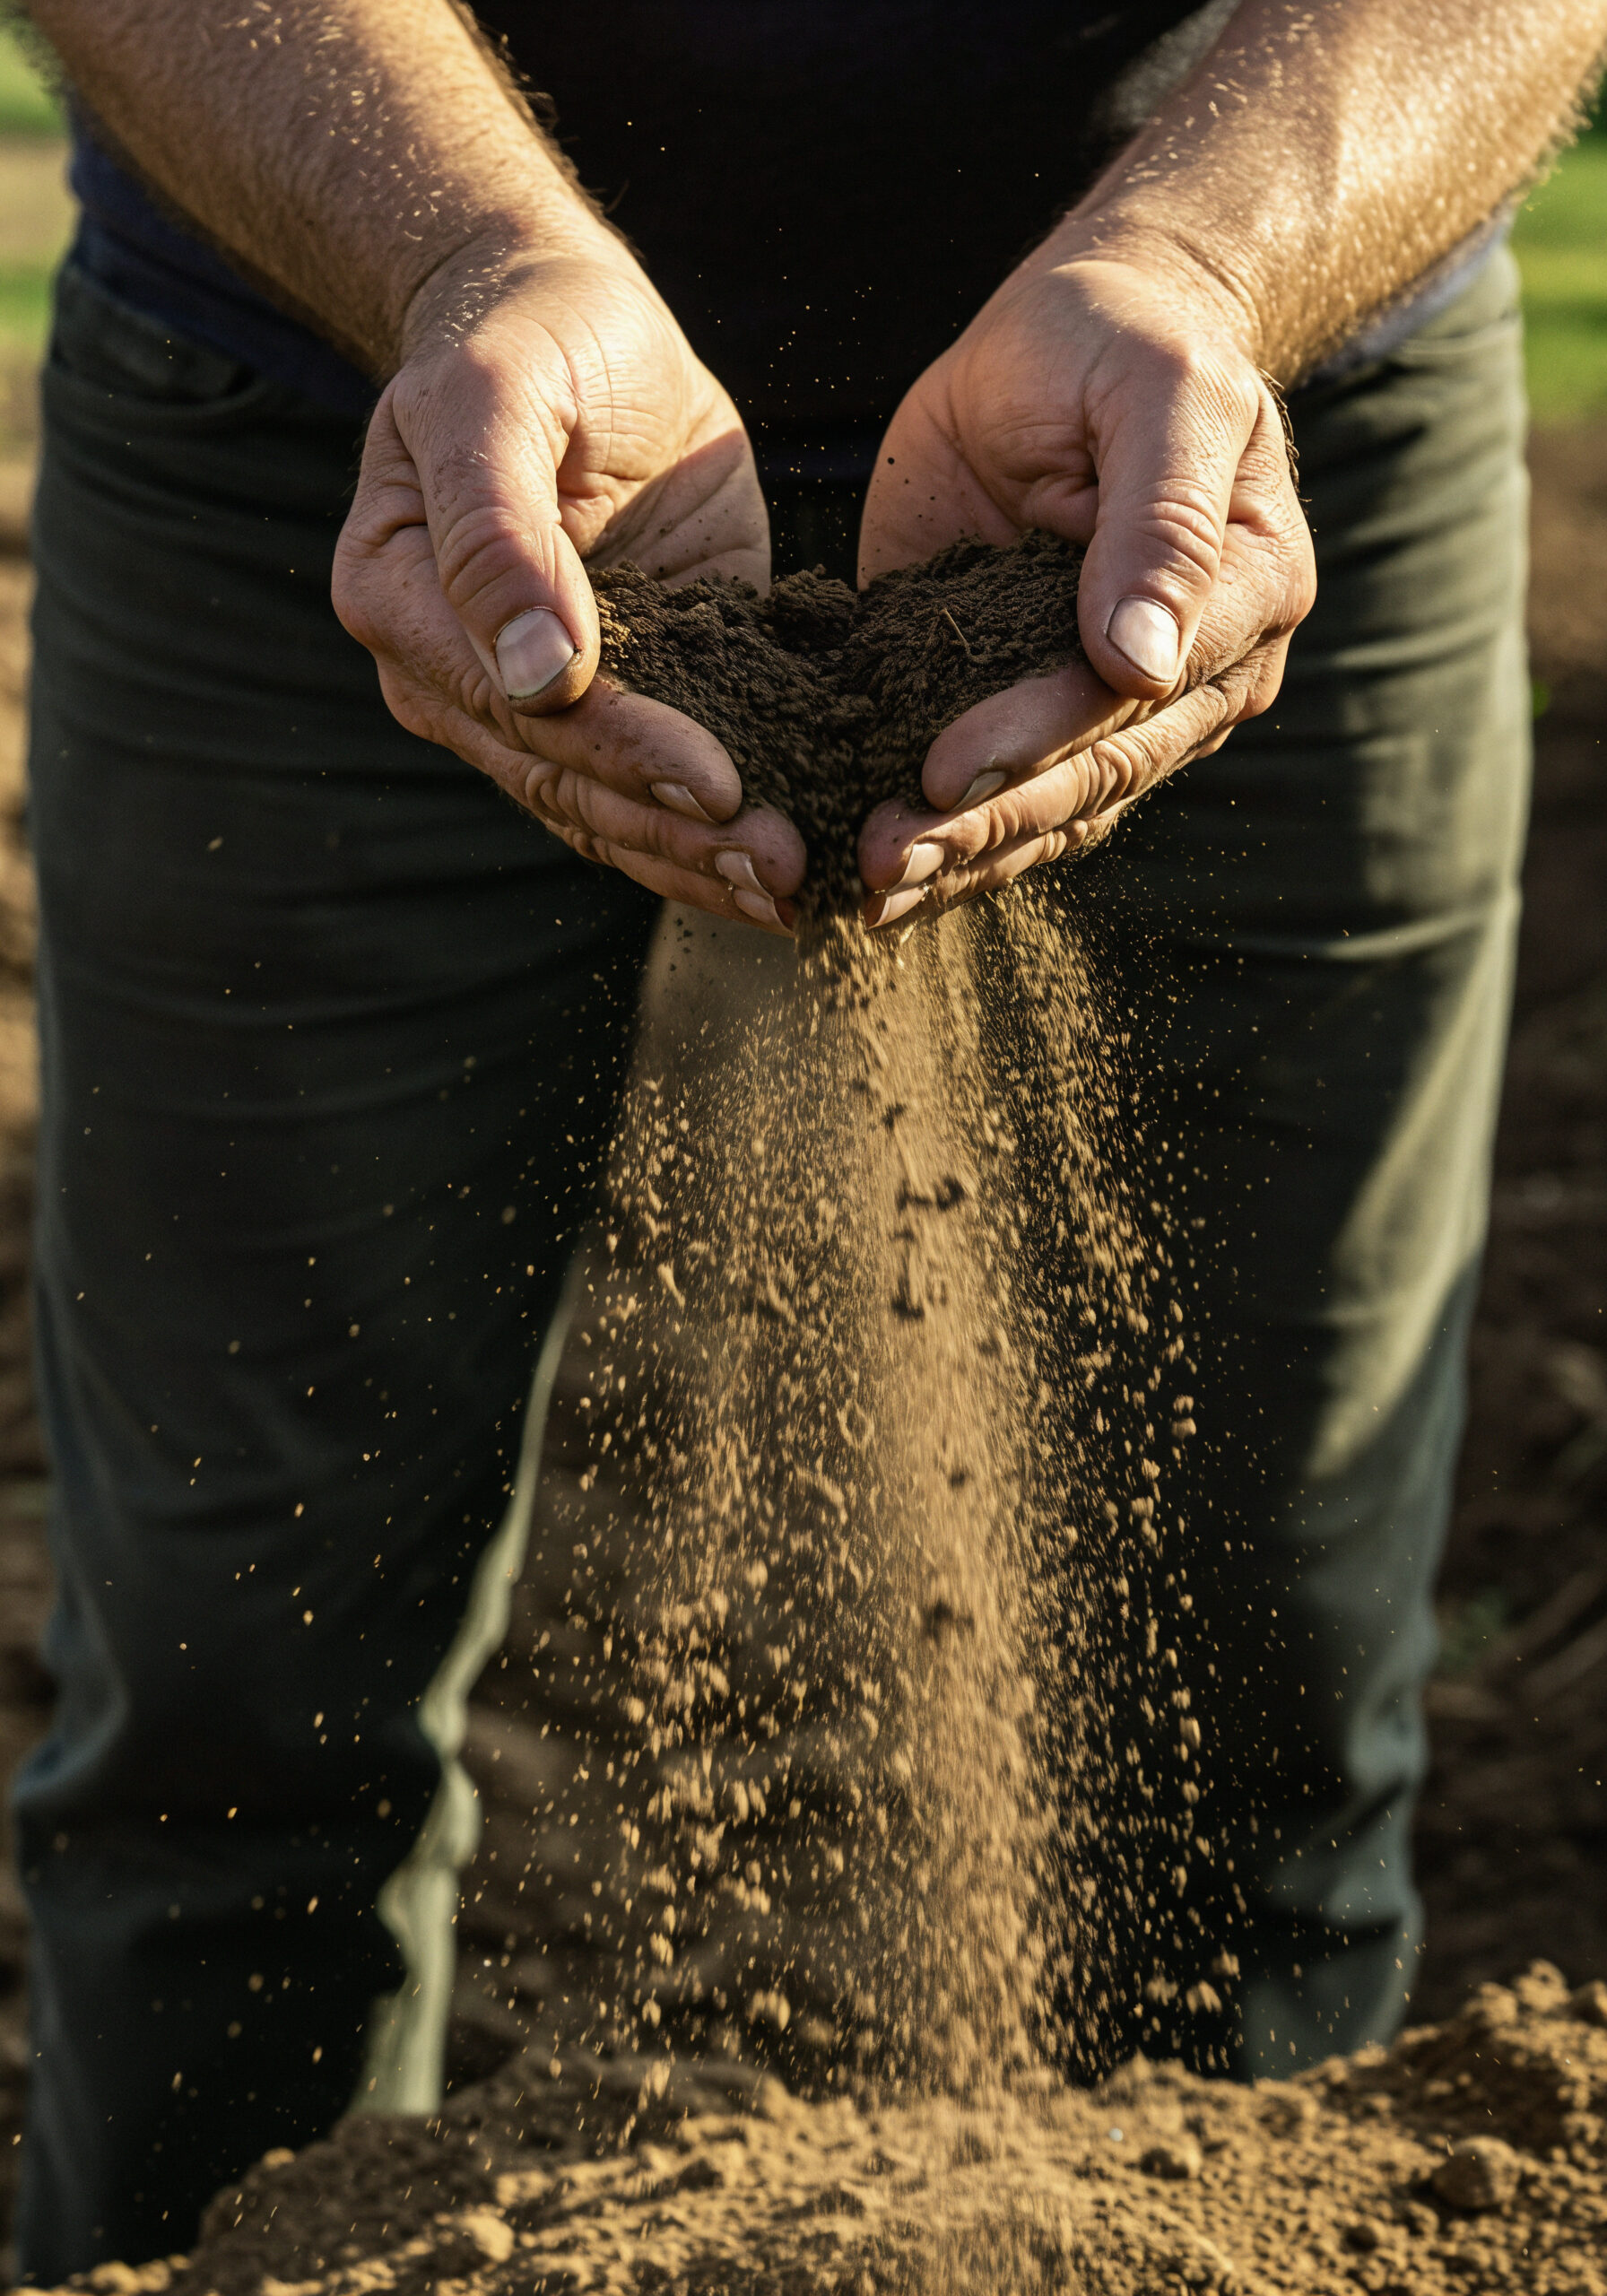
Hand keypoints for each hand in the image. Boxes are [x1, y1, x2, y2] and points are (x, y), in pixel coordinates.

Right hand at [333, 241, 804, 931]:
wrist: (568, 323)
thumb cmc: (525, 338)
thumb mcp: (498, 392)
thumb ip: (497, 526)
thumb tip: (537, 674)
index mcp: (402, 601)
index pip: (520, 708)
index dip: (624, 755)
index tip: (720, 786)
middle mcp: (458, 675)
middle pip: (568, 782)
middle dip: (677, 833)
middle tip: (781, 865)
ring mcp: (535, 701)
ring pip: (609, 811)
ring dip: (699, 860)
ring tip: (794, 888)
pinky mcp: (618, 698)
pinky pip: (654, 790)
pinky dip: (714, 835)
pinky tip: (787, 869)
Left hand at [855, 245, 1314, 926]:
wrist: (1080, 327)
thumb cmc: (1123, 337)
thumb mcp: (1157, 390)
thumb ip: (1159, 519)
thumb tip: (1144, 666)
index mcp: (1245, 596)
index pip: (1134, 695)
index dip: (1037, 740)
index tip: (943, 772)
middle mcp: (1194, 675)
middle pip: (1092, 776)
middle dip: (984, 825)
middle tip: (885, 858)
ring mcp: (1118, 704)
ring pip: (1052, 812)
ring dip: (961, 859)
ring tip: (868, 892)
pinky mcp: (1038, 706)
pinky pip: (1005, 796)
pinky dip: (945, 841)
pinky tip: (875, 881)